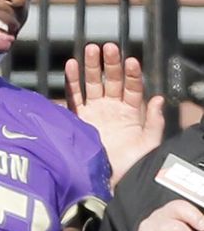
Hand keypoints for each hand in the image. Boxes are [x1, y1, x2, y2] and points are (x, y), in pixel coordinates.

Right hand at [65, 42, 163, 186]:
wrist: (106, 183)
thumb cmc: (130, 166)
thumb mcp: (148, 144)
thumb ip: (154, 121)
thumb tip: (158, 98)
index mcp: (130, 113)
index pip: (132, 87)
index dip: (132, 74)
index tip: (131, 61)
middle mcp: (111, 109)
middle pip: (111, 80)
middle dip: (110, 63)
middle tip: (109, 47)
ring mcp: (94, 112)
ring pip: (92, 83)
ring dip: (92, 66)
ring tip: (91, 49)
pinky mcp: (78, 118)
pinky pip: (74, 96)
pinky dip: (72, 81)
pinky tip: (71, 65)